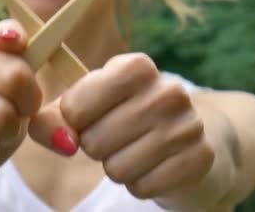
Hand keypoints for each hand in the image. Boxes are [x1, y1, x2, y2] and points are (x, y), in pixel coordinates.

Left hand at [31, 53, 213, 199]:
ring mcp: (187, 124)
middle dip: (96, 147)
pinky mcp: (200, 158)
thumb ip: (54, 119)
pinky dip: (140, 184)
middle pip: (92, 143)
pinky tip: (153, 166)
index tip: (91, 116)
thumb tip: (63, 142)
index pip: (74, 108)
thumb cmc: (123, 116)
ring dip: (117, 168)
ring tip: (134, 151)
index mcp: (135, 66)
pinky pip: (142, 187)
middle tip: (116, 137)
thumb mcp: (87, 106)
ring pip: (116, 170)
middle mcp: (166, 91)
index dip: (74, 121)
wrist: (187, 137)